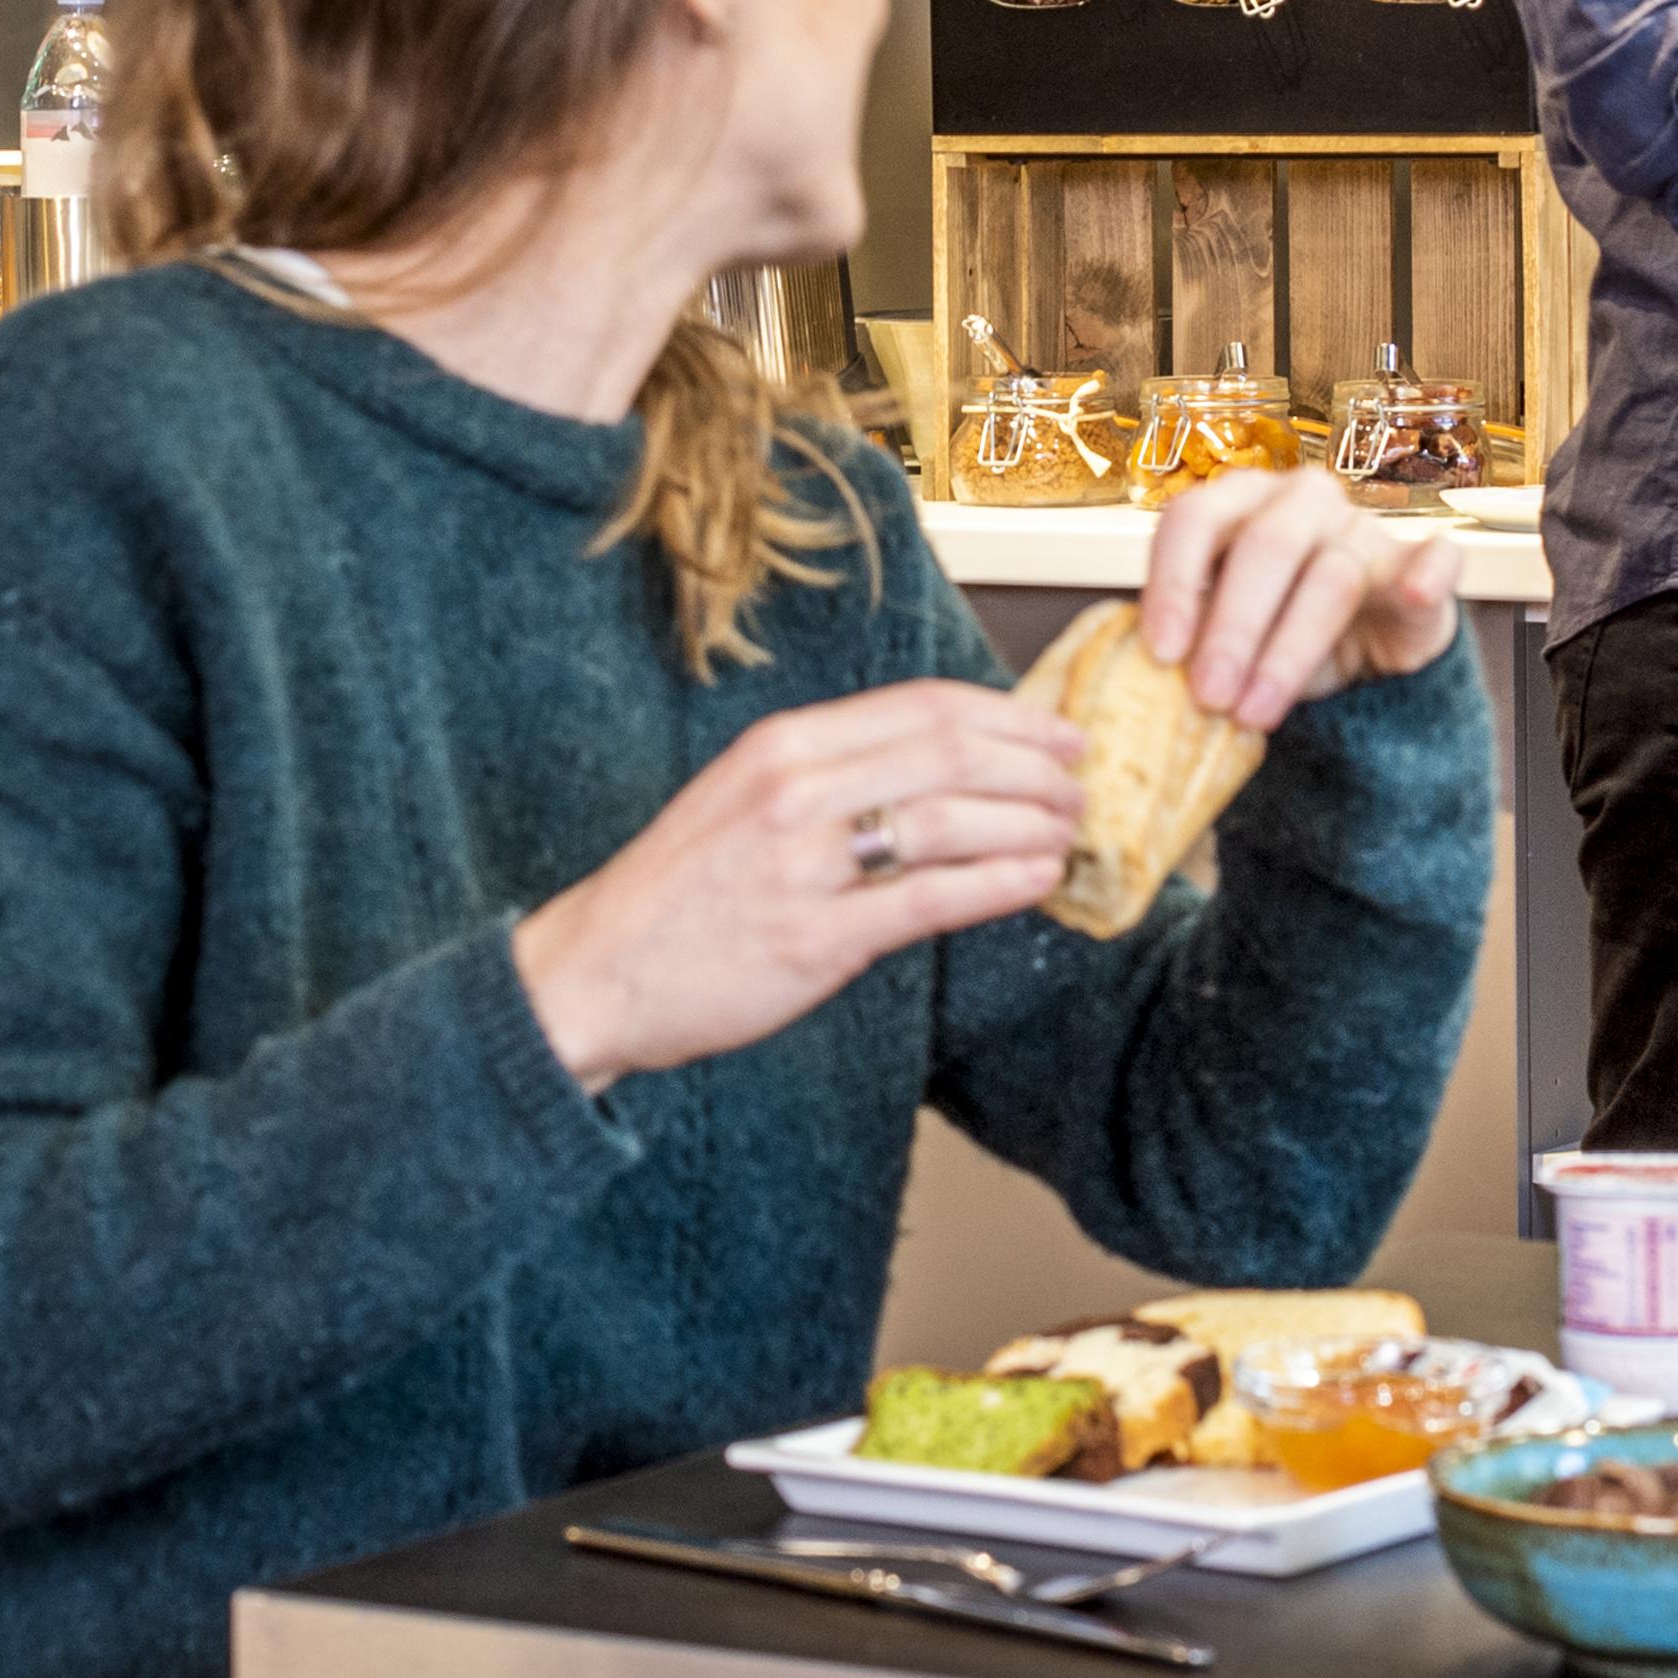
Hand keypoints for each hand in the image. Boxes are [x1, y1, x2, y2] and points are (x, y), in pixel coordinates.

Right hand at [511, 679, 1084, 1088]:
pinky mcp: (816, 939)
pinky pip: (932, 900)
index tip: (1060, 732)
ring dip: (1030, 824)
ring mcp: (805, 865)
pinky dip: (1000, 883)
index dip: (1010, 715)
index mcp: (782, 744)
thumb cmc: (680, 890)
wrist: (596, 972)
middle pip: (953, 753)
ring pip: (953, 821)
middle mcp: (795, 790)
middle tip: (1080, 787)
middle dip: (1036, 767)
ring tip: (1068, 836)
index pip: (925, 706)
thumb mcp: (746, 795)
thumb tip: (943, 762)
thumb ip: (833, 772)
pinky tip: (1037, 881)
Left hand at [1141, 464, 1461, 728]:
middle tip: (1208, 696)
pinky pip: (1434, 558)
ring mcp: (1364, 527)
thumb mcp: (1215, 630)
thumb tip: (1133, 676)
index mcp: (1236, 500)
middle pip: (1264, 547)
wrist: (1356, 648)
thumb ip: (1183, 636)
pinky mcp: (1421, 566)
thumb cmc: (1268, 630)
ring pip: (1331, 575)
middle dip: (1231, 628)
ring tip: (1255, 714)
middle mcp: (1300, 500)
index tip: (1160, 653)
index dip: (1173, 584)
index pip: (1194, 518)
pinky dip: (1426, 573)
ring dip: (1289, 651)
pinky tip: (1415, 593)